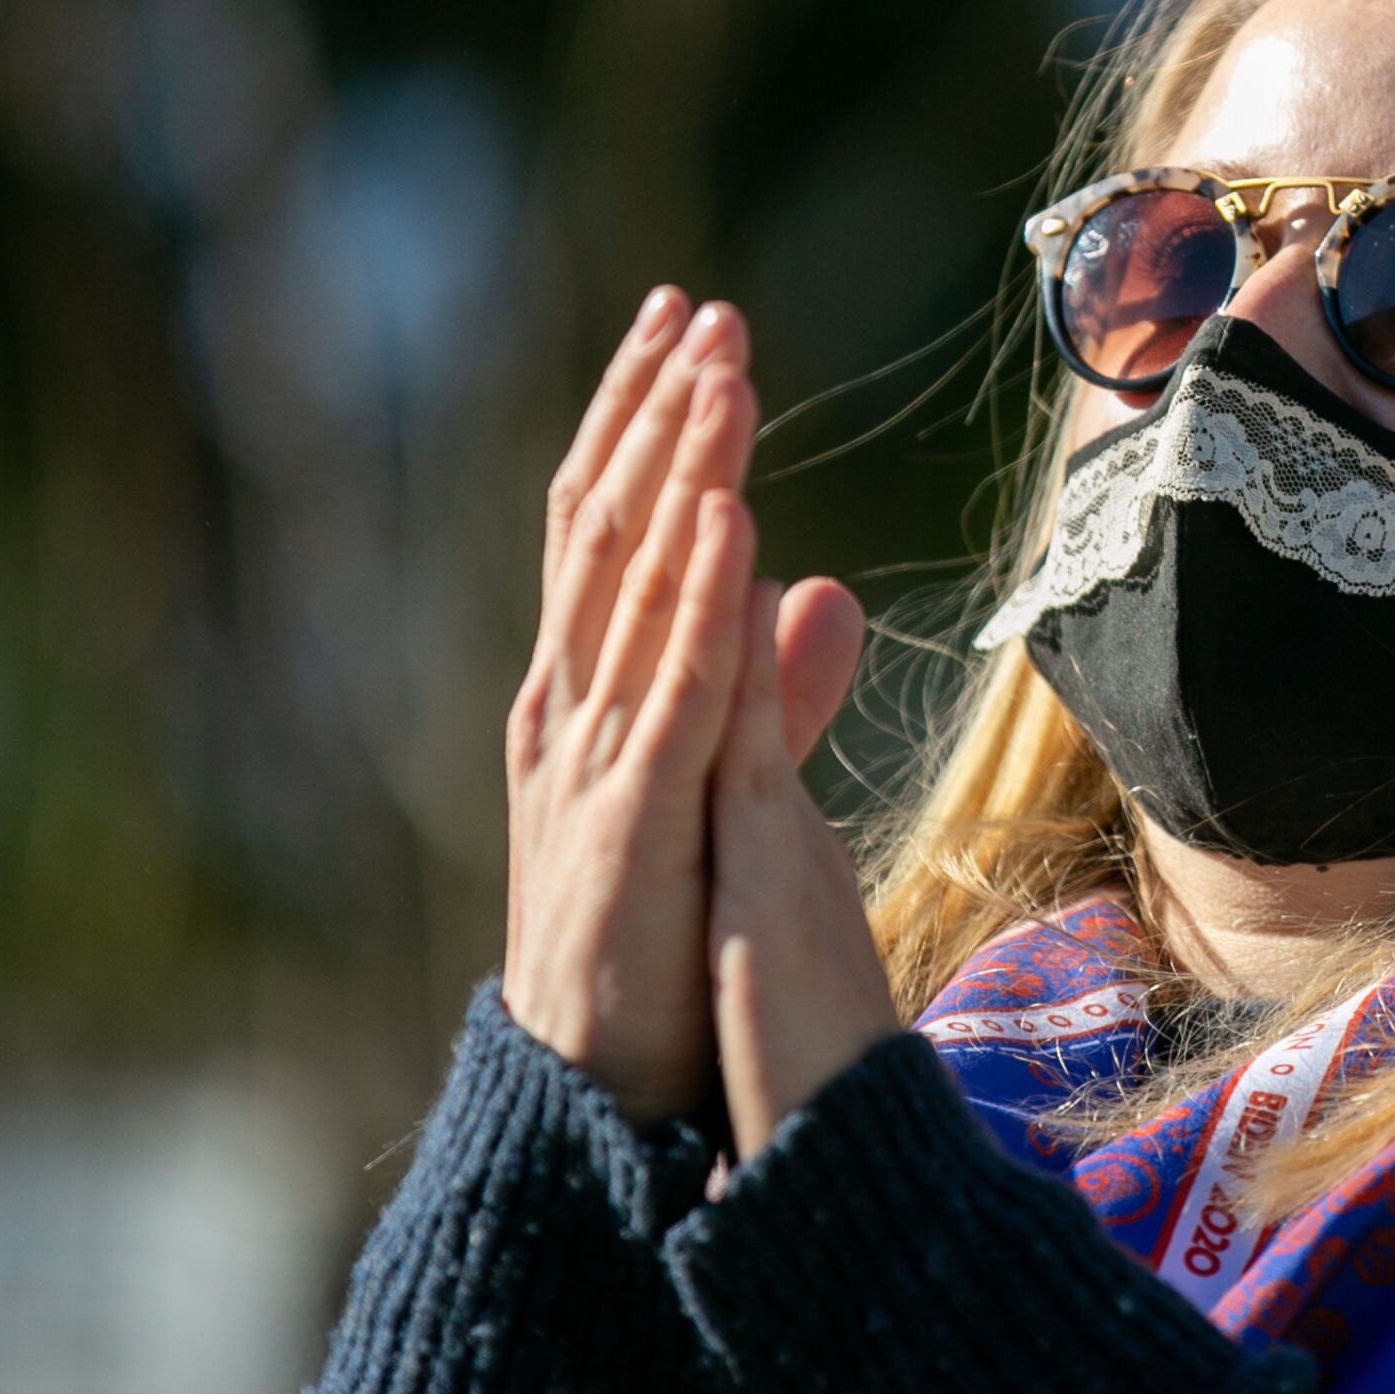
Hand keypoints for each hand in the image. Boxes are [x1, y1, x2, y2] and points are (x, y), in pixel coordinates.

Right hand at [500, 290, 861, 1123]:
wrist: (596, 1084)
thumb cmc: (653, 939)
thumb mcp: (719, 785)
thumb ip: (771, 687)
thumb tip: (823, 589)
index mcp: (586, 692)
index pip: (606, 523)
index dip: (644, 419)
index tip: (684, 322)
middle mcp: (571, 704)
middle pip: (606, 523)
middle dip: (655, 411)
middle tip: (698, 309)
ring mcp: (592, 757)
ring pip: (637, 579)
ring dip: (680, 468)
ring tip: (721, 371)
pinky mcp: (635, 816)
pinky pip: (673, 687)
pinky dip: (700, 595)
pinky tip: (732, 515)